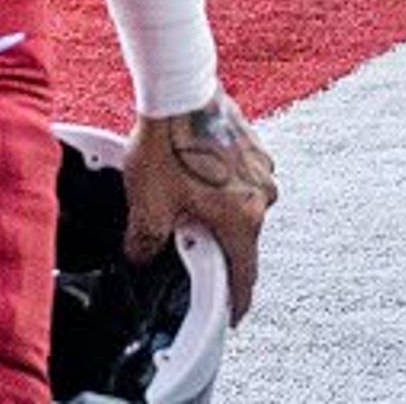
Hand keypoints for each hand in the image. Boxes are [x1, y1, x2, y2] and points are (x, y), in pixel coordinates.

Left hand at [127, 96, 276, 320]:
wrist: (179, 89)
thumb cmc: (168, 143)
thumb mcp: (147, 206)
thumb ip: (145, 245)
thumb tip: (142, 258)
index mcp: (243, 217)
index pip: (244, 274)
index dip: (236, 301)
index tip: (234, 316)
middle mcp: (262, 193)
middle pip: (241, 238)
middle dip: (215, 244)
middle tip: (185, 239)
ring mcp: (262, 166)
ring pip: (241, 206)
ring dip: (218, 210)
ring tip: (184, 197)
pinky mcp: (254, 145)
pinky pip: (241, 179)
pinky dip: (222, 184)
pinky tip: (194, 172)